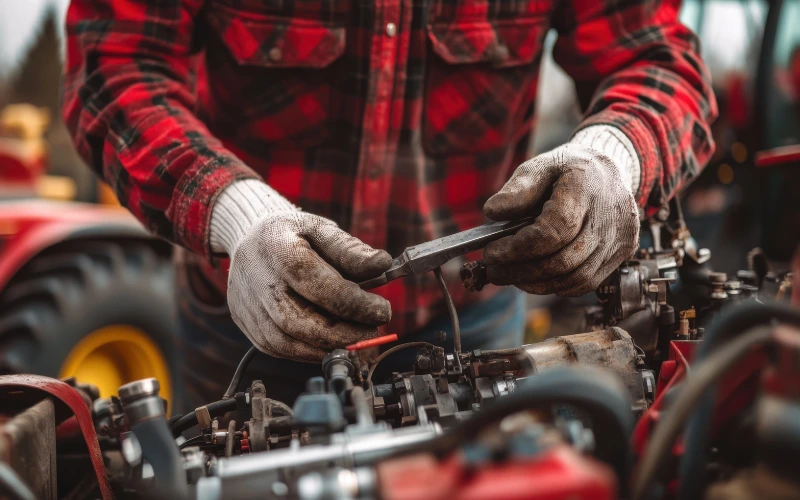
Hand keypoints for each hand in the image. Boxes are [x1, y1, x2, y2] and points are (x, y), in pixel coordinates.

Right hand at [227, 212, 391, 361]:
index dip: (356, 304)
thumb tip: (382, 264)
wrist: (247, 238)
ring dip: (329, 347)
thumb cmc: (291, 234)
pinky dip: (311, 352)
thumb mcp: (320, 228)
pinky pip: (281, 349)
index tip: (383, 311)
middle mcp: (260, 283)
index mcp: (280, 251)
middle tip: (373, 332)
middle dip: (344, 334)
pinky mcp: (250, 326)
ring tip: (358, 340)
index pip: (321, 286)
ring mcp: (251, 308)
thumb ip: (349, 248)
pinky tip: (332, 343)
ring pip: (290, 343)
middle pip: (302, 322)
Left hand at [482, 143, 638, 295]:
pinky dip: (557, 286)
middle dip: (522, 270)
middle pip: (563, 260)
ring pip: (575, 278)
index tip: (491, 253)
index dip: (519, 248)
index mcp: (586, 189)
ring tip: (510, 276)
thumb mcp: (540, 166)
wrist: (610, 172)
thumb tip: (492, 212)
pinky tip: (535, 279)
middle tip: (493, 270)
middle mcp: (609, 217)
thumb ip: (518, 188)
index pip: (554, 230)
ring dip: (537, 284)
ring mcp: (619, 239)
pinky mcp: (622, 254)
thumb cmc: (568, 170)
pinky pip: (587, 283)